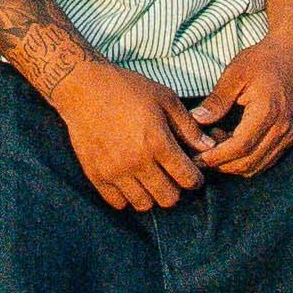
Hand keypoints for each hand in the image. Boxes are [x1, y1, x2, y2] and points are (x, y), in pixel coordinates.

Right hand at [54, 50, 208, 213]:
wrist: (83, 87)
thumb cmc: (128, 89)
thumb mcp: (165, 99)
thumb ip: (188, 127)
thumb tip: (209, 147)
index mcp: (158, 142)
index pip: (187, 179)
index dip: (195, 178)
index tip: (192, 172)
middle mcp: (137, 162)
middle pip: (168, 198)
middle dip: (175, 189)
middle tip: (170, 177)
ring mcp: (114, 171)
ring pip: (143, 205)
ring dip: (151, 195)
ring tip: (149, 179)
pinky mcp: (95, 175)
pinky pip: (117, 203)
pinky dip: (127, 197)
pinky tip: (129, 182)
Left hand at [186, 22, 292, 178]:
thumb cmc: (262, 61)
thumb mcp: (235, 74)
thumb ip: (217, 100)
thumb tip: (196, 120)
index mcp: (267, 112)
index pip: (240, 147)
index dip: (217, 157)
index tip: (198, 157)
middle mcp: (281, 129)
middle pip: (248, 163)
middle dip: (222, 165)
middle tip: (200, 154)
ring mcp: (287, 135)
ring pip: (257, 166)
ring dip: (233, 164)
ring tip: (215, 143)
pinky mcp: (288, 137)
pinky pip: (265, 160)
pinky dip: (246, 160)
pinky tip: (231, 142)